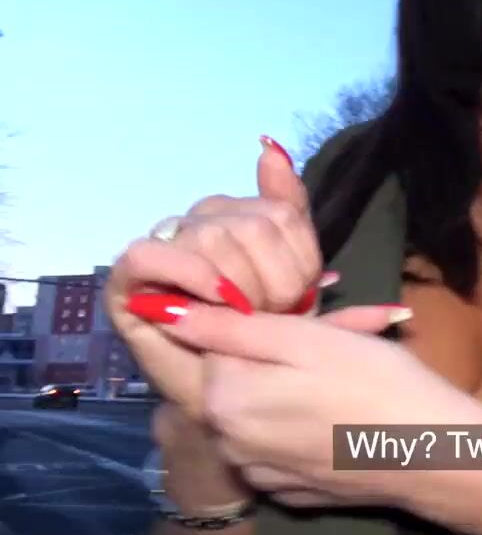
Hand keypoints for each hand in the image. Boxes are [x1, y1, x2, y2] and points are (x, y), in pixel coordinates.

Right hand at [106, 136, 330, 418]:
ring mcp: (164, 244)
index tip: (298, 299)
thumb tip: (270, 145)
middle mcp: (202, 217)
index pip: (284, 214)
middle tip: (267, 318)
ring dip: (237, 291)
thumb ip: (291, 208)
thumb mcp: (299, 272)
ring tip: (242, 321)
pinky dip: (191, 277)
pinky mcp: (128, 277)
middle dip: (272, 284)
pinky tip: (215, 303)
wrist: (235, 389)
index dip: (300, 264)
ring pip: (210, 239)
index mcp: (242, 210)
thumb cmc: (269, 333)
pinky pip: (153, 254)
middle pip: (252, 227)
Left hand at [126, 297, 481, 517]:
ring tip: (345, 384)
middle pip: (237, 383)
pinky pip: (281, 450)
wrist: (434, 454)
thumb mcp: (309, 338)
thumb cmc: (376, 382)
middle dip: (275, 361)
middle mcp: (230, 444)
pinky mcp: (292, 493)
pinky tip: (342, 422)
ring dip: (289, 396)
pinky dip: (303, 432)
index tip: (306, 326)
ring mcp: (262, 475)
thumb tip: (167, 311)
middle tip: (333, 351)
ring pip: (260, 417)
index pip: (216, 344)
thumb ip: (234, 326)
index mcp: (226, 399)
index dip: (261, 327)